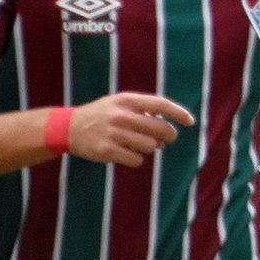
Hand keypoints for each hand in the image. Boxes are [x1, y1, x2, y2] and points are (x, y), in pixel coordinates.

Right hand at [67, 93, 194, 167]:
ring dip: (150, 148)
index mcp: (126, 100)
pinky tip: (127, 153)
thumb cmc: (102, 114)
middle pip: (160, 129)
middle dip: (168, 136)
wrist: (69, 127)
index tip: (190, 121)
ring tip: (139, 144)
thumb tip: (169, 125)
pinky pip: (137, 159)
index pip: (160, 104)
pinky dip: (137, 158)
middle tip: (165, 139)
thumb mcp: (119, 103)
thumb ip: (144, 109)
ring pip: (150, 146)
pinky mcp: (107, 150)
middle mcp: (121, 115)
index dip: (178, 113)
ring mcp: (114, 133)